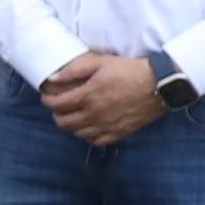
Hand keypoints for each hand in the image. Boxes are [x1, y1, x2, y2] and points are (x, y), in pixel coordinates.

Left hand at [40, 52, 166, 147]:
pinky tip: (88, 128)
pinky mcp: (118, 133)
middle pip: (64, 123)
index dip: (47, 101)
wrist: (157, 85)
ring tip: (72, 116)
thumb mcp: (100, 63)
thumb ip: (74, 70)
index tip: (47, 98)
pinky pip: (95, 141)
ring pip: (77, 133)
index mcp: (87, 96)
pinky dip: (87, 136)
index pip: (56, 105)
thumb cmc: (129, 71)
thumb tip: (53, 78)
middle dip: (56, 115)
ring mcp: (106, 126)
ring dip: (70, 125)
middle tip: (59, 108)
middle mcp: (93, 115)